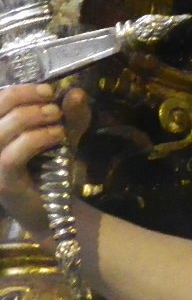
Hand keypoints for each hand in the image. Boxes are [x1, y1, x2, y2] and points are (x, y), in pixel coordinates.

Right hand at [0, 85, 90, 232]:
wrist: (55, 209)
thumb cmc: (53, 168)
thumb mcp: (64, 135)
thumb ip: (72, 114)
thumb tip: (76, 91)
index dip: (19, 90)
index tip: (48, 90)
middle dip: (26, 99)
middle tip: (53, 103)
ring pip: (1, 130)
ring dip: (32, 117)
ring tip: (58, 120)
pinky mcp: (2, 181)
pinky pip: (12, 154)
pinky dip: (37, 139)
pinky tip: (58, 136)